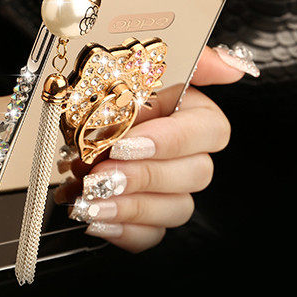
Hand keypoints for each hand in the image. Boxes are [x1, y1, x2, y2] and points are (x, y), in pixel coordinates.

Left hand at [63, 45, 256, 252]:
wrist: (63, 122)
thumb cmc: (99, 91)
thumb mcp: (133, 63)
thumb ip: (190, 60)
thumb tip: (232, 66)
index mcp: (191, 112)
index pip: (212, 131)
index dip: (171, 140)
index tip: (127, 143)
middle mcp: (188, 153)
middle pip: (196, 174)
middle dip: (143, 175)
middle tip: (102, 173)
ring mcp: (172, 189)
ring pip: (177, 209)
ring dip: (131, 205)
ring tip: (91, 198)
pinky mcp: (150, 218)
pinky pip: (152, 236)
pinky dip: (123, 231)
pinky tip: (98, 218)